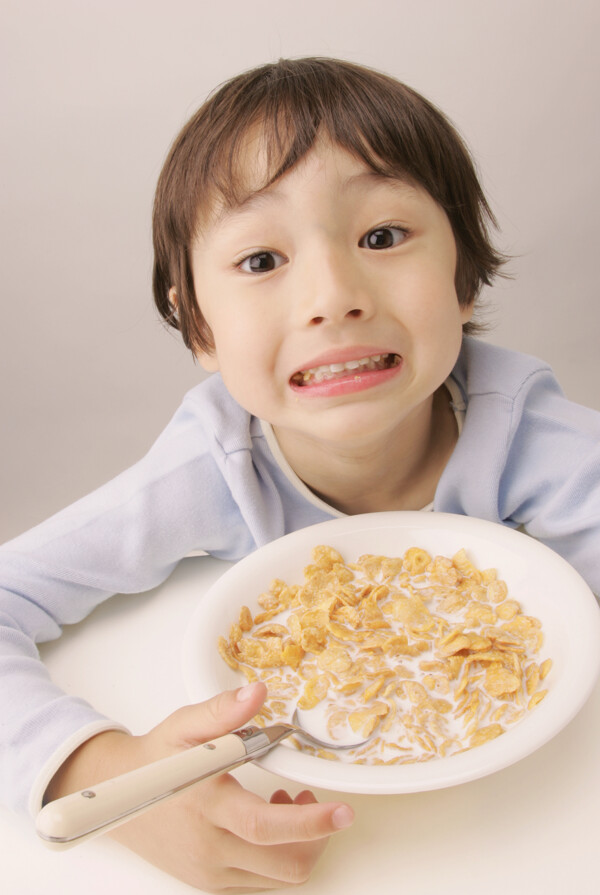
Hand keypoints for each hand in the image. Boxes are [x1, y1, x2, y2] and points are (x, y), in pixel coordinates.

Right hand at [44, 682, 354, 891]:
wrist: (114, 795)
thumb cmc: (155, 758)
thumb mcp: (186, 725)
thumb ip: (223, 710)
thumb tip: (258, 692)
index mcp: (206, 806)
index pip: (264, 825)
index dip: (309, 823)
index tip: (342, 811)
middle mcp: (209, 847)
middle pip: (284, 863)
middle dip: (315, 836)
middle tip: (313, 799)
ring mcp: (209, 870)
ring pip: (278, 877)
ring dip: (298, 846)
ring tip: (287, 803)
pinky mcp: (208, 881)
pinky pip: (259, 882)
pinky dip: (276, 856)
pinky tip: (265, 823)